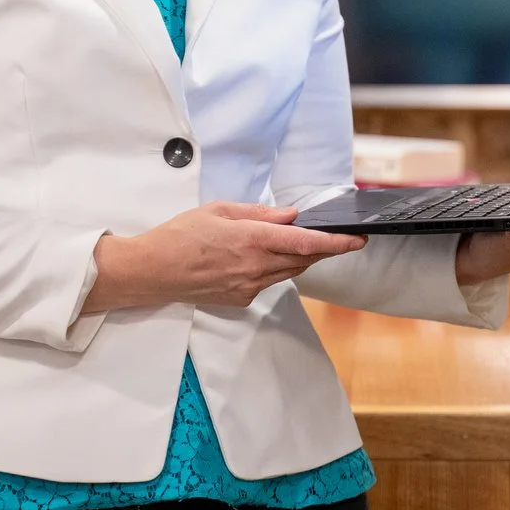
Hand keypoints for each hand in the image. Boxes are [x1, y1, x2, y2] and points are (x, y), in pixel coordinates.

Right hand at [85, 201, 365, 312]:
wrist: (152, 271)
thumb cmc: (180, 236)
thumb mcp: (219, 210)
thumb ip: (259, 213)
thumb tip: (290, 215)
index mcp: (252, 240)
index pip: (306, 243)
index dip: (336, 243)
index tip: (356, 239)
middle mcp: (256, 267)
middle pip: (303, 260)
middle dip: (320, 248)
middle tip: (330, 235)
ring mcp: (249, 287)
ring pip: (288, 272)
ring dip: (299, 258)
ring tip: (295, 242)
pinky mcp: (241, 299)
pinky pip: (268, 282)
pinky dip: (273, 269)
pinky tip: (258, 258)